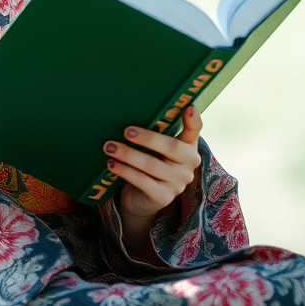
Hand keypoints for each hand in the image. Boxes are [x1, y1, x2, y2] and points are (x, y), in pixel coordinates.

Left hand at [104, 106, 202, 258]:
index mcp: (188, 147)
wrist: (143, 198)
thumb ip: (157, 131)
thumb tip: (135, 108)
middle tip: (126, 131)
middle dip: (147, 137)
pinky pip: (141, 181)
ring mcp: (178, 183)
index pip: (195, 130)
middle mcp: (188, 165)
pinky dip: (124, 171)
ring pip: (151, 165)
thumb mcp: (157, 147)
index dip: (193, 119)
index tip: (188, 107)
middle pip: (171, 147)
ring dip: (127, 154)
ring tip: (109, 146)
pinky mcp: (163, 197)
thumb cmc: (151, 163)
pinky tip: (111, 164)